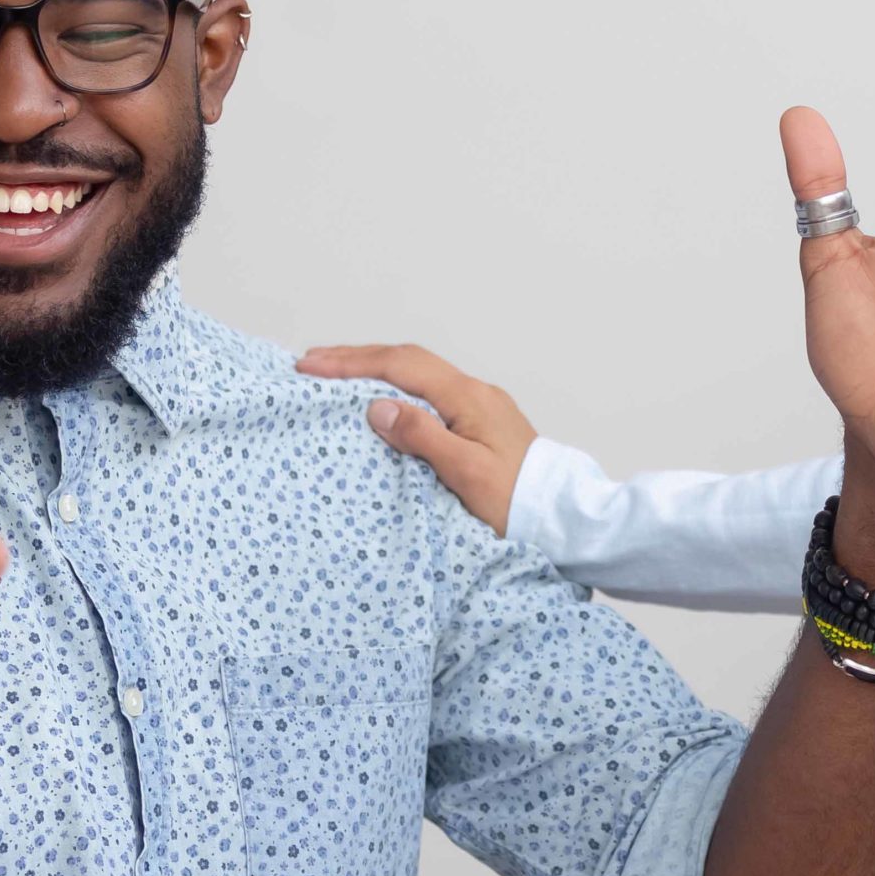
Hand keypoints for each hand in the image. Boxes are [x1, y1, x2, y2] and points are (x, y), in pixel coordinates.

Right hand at [293, 344, 535, 535]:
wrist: (564, 516)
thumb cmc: (517, 502)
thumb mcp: (465, 473)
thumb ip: (422, 436)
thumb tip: (376, 405)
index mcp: (468, 398)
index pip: (400, 366)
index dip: (352, 364)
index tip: (311, 366)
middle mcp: (474, 392)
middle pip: (407, 361)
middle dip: (356, 358)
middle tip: (310, 362)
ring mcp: (479, 405)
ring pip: (418, 373)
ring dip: (375, 369)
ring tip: (335, 375)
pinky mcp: (480, 422)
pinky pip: (428, 391)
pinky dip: (395, 387)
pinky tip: (379, 399)